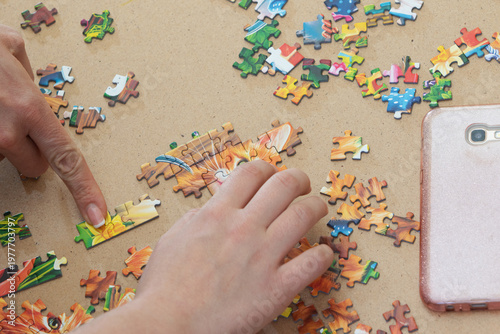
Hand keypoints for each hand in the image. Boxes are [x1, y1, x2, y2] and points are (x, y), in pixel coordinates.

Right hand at [0, 25, 105, 225]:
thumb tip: (32, 88)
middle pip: (35, 167)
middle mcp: (7, 132)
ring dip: (2, 141)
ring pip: (4, 158)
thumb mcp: (10, 48)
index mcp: (30, 108)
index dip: (84, 189)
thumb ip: (29, 76)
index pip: (67, 158)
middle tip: (15, 120)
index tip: (96, 214)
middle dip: (31, 151)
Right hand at [78, 160, 333, 332]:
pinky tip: (322, 253)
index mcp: (217, 213)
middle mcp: (244, 228)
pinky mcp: (276, 288)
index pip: (252, 173)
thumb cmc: (164, 287)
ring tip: (318, 209)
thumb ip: (197, 219)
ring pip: (304, 215)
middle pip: (284, 185)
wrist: (167, 326)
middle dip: (298, 179)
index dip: (267, 169)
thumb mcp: (173, 239)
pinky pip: (312, 263)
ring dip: (316, 206)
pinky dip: (322, 255)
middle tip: (302, 185)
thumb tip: (211, 209)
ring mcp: (262, 256)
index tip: (271, 175)